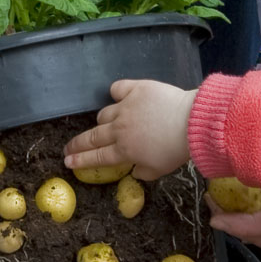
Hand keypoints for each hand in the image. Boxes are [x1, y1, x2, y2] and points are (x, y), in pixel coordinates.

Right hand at [64, 80, 196, 180]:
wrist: (193, 123)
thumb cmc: (177, 150)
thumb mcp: (159, 170)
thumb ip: (143, 173)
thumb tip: (133, 171)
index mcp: (124, 151)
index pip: (97, 157)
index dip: (80, 160)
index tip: (67, 161)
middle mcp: (119, 130)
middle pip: (92, 137)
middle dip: (77, 144)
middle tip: (67, 148)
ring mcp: (125, 108)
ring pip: (104, 114)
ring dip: (103, 120)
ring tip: (107, 123)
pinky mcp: (135, 90)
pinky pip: (118, 88)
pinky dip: (116, 93)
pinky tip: (118, 95)